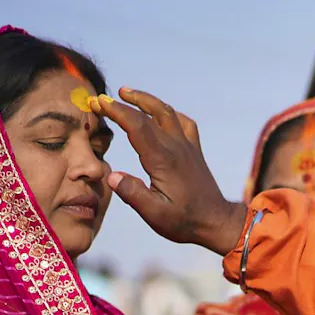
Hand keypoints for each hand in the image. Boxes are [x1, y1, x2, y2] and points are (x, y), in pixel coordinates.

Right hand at [91, 88, 247, 255]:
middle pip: (149, 114)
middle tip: (104, 98)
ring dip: (146, 100)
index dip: (116, 111)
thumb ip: (132, 194)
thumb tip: (111, 176)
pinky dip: (168, 112)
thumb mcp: (154, 214)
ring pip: (167, 112)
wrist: (216, 221)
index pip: (137, 126)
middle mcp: (176, 147)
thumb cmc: (184, 220)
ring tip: (127, 93)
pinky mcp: (194, 150)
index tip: (98, 102)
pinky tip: (160, 113)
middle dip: (124, 103)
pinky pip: (183, 122)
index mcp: (163, 160)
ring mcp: (187, 146)